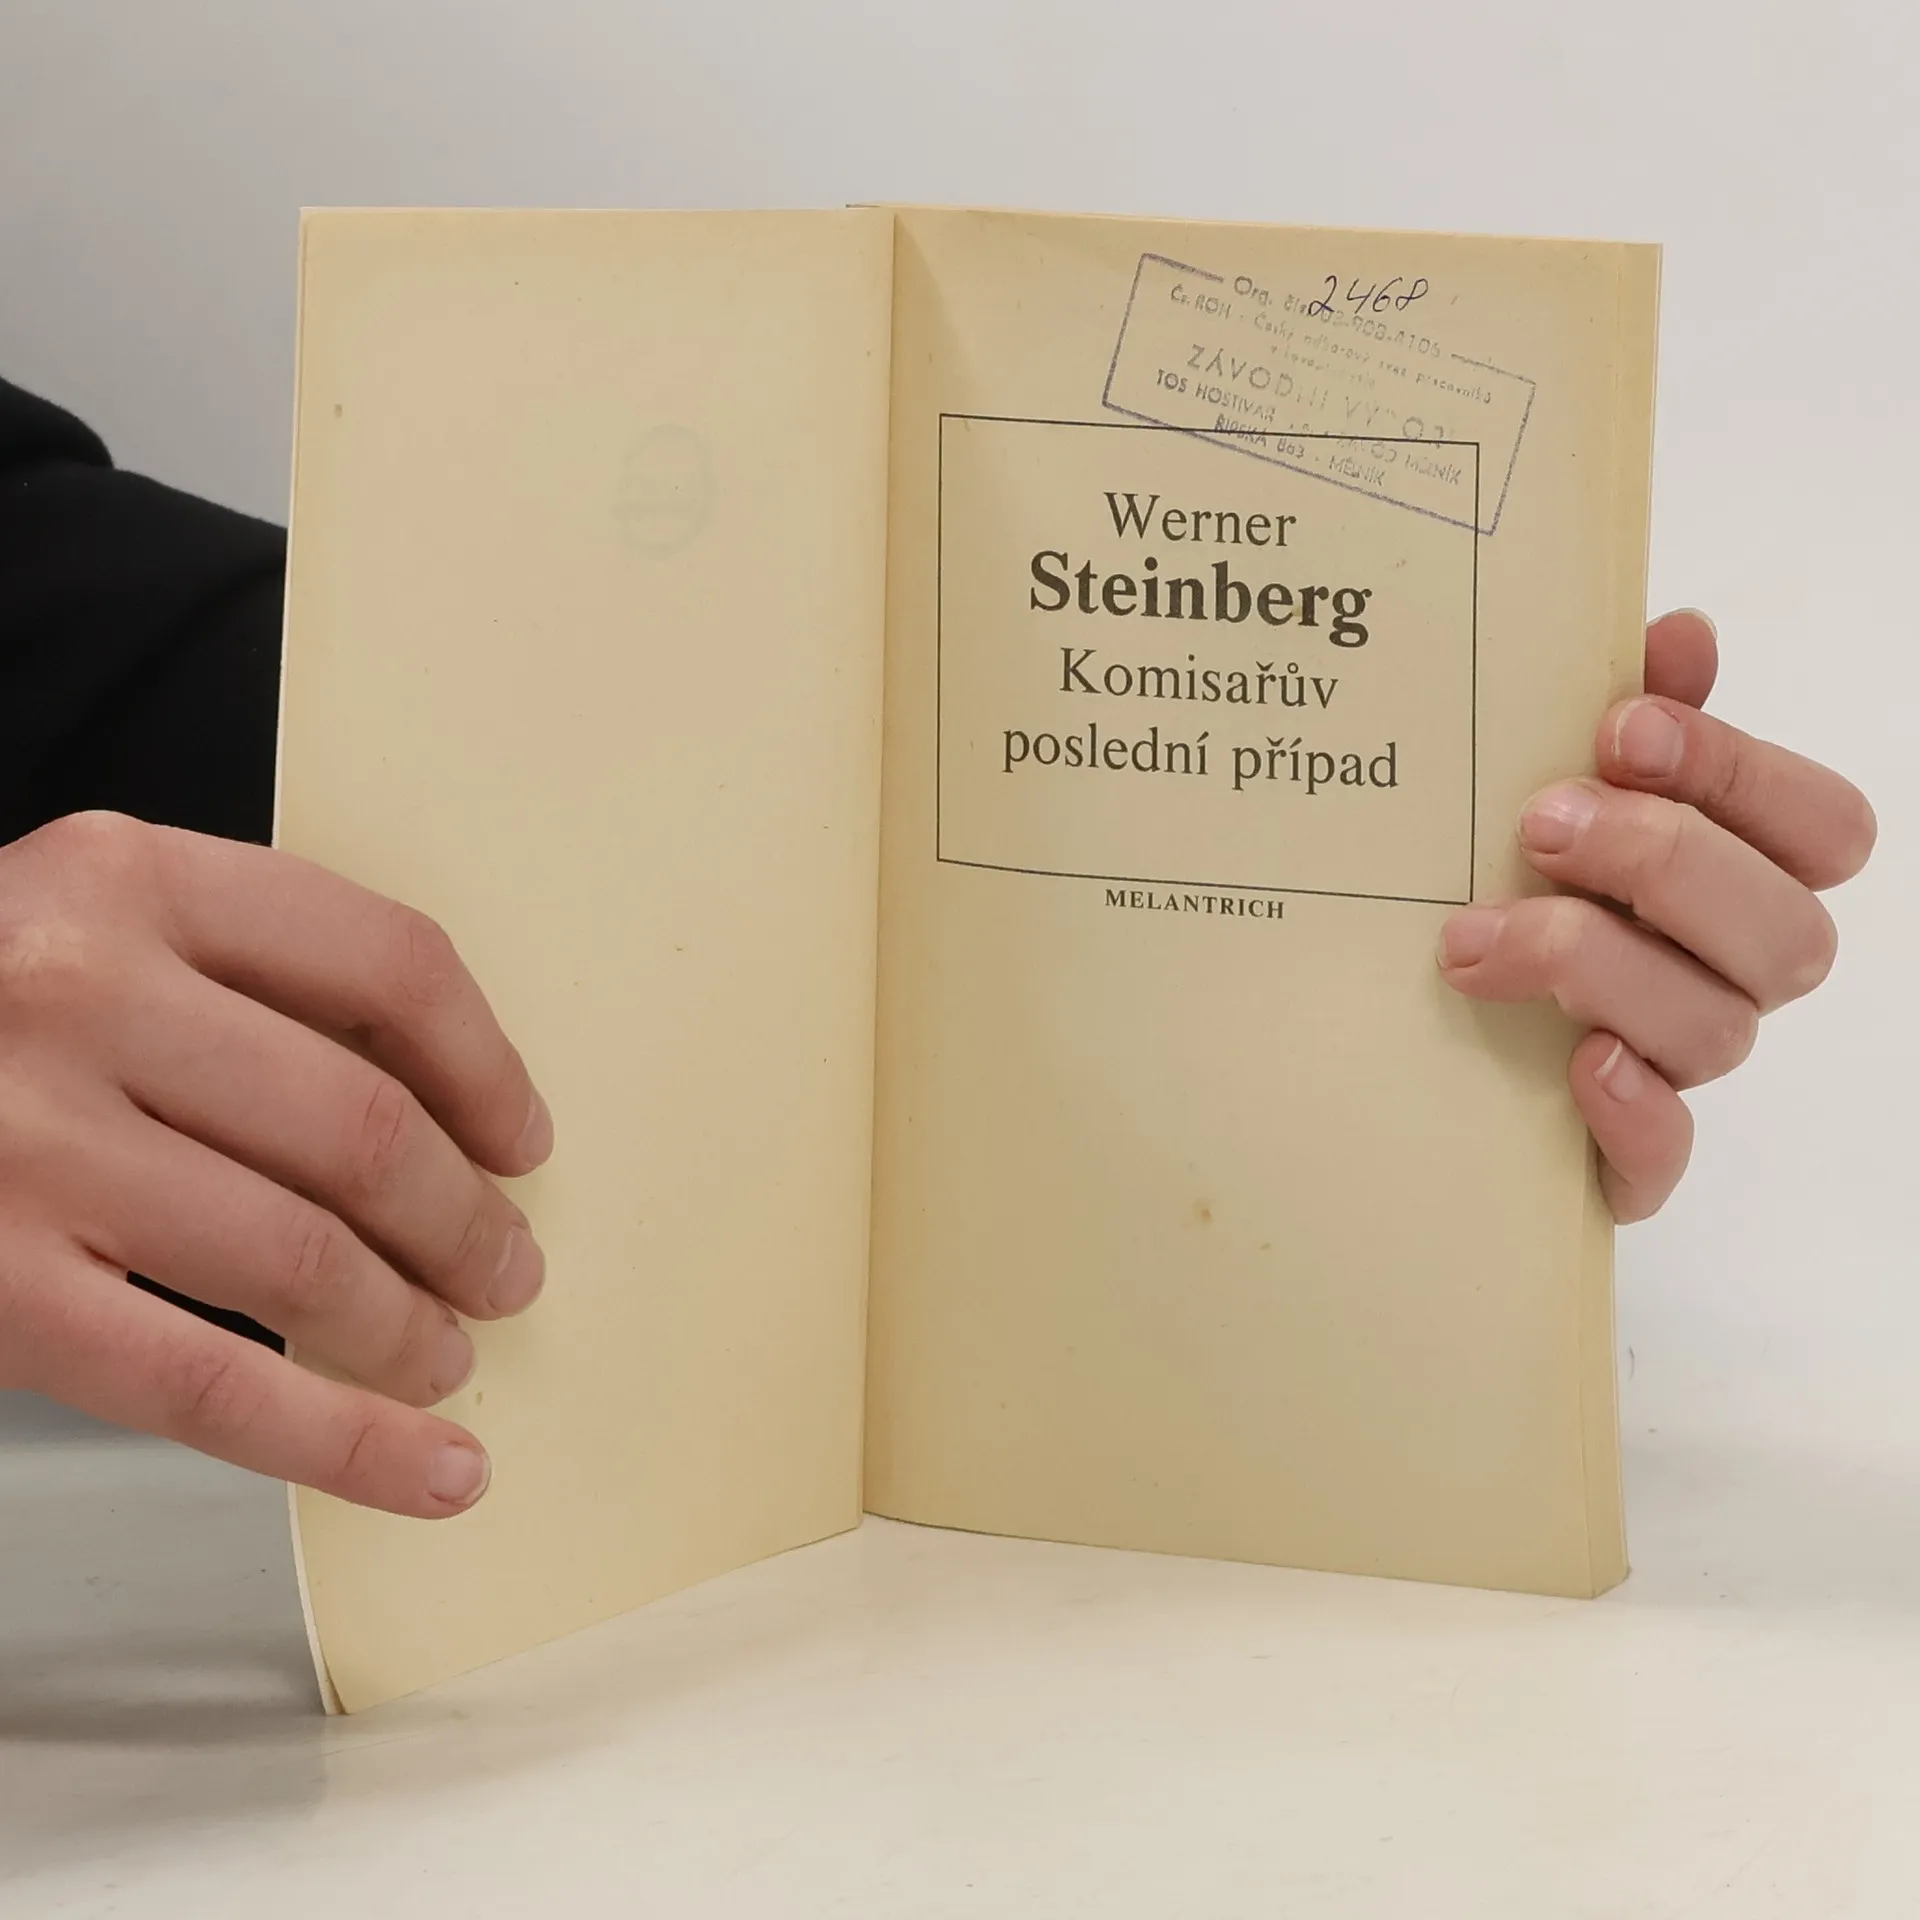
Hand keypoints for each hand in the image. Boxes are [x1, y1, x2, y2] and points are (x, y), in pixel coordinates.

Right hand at [0, 812, 550, 1514]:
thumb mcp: (86, 928)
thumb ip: (237, 980)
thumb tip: (446, 1115)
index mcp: (128, 881)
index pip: (386, 958)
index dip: (485, 1065)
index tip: (519, 1137)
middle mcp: (75, 996)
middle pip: (359, 1124)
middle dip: (463, 1218)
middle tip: (504, 1266)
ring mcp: (23, 1151)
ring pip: (303, 1258)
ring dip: (414, 1326)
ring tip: (450, 1352)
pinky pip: (210, 1388)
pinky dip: (344, 1444)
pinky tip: (427, 1472)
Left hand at [1437, 609, 1874, 1222]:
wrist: (1423, 1031)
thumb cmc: (1522, 885)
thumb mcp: (1565, 790)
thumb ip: (1637, 715)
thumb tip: (1679, 633)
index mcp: (1748, 876)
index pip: (1825, 827)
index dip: (1738, 773)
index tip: (1619, 729)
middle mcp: (1733, 973)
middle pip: (1782, 930)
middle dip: (1661, 861)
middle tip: (1537, 824)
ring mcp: (1680, 1067)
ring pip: (1716, 1029)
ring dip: (1601, 967)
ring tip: (1472, 936)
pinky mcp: (1620, 1155)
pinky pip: (1664, 1155)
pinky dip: (1636, 1114)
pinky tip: (1579, 1068)